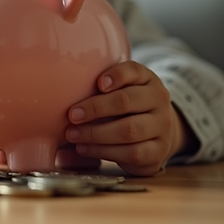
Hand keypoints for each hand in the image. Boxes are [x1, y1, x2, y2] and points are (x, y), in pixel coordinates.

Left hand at [64, 61, 191, 176]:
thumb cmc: (125, 109)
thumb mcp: (118, 91)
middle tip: (72, 115)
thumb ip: (98, 87)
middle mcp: (159, 100)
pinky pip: (131, 152)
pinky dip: (103, 151)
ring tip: (73, 135)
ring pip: (129, 130)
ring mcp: (163, 126)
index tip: (98, 84)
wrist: (154, 134)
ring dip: (95, 133)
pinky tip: (84, 148)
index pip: (134, 71)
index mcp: (148, 79)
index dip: (116, 75)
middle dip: (95, 108)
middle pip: (126, 101)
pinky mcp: (158, 152)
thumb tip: (60, 89)